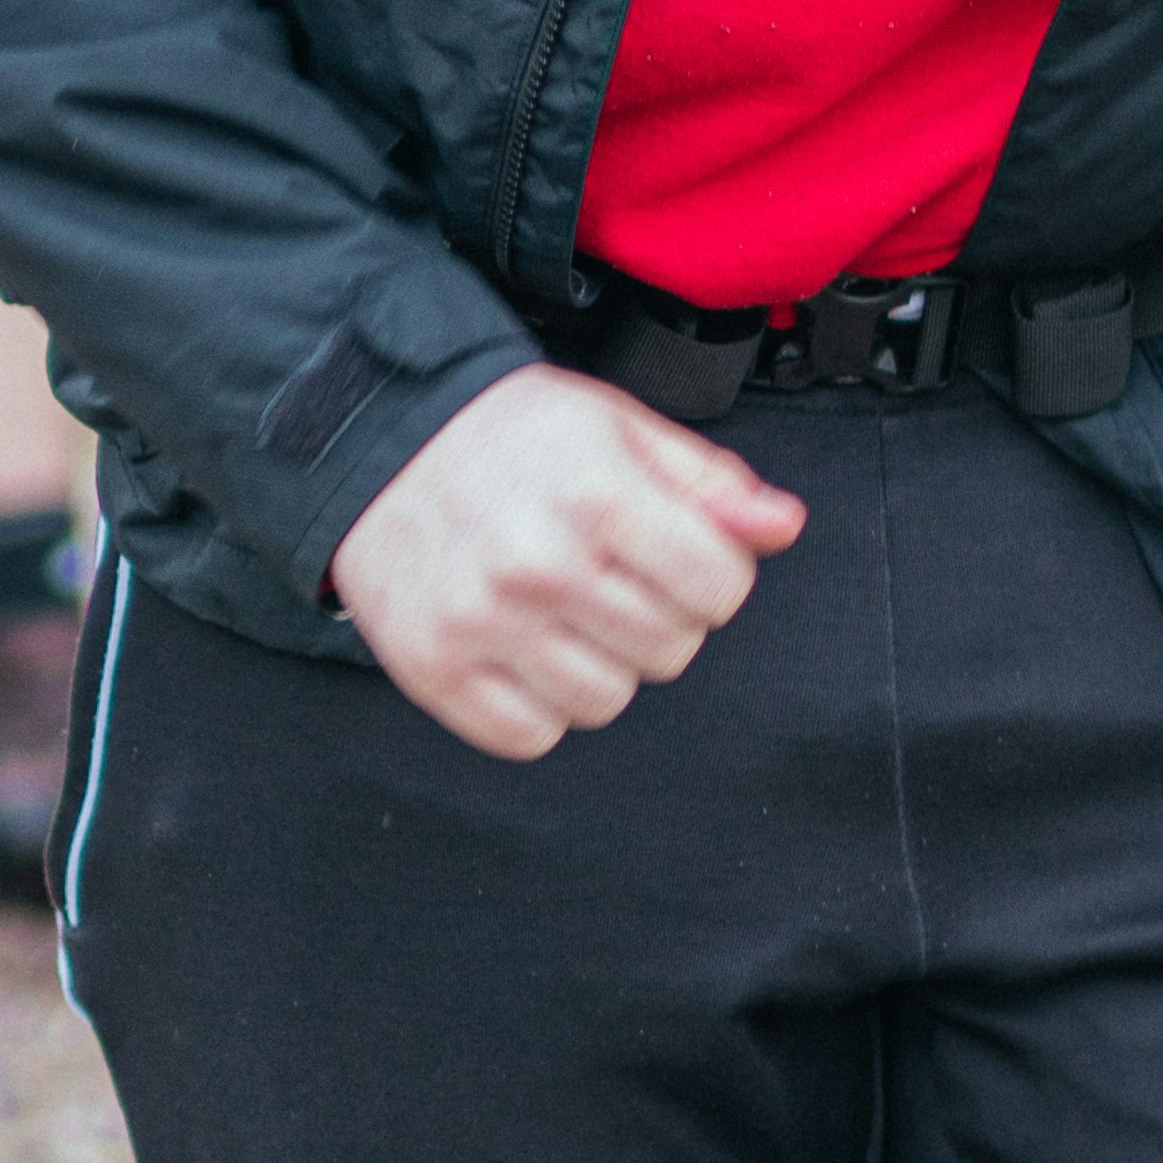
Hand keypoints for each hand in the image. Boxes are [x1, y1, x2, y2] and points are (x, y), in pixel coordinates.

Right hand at [326, 367, 804, 756]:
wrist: (379, 440)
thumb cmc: (508, 434)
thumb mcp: (618, 427)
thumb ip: (709, 483)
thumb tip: (782, 525)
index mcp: (599, 494)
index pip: (721, 588)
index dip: (712, 575)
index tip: (676, 557)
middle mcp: (540, 564)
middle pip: (671, 651)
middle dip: (660, 617)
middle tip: (612, 579)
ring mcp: (484, 623)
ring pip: (606, 701)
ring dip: (601, 664)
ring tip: (566, 613)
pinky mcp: (435, 668)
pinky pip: (531, 735)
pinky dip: (539, 705)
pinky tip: (525, 649)